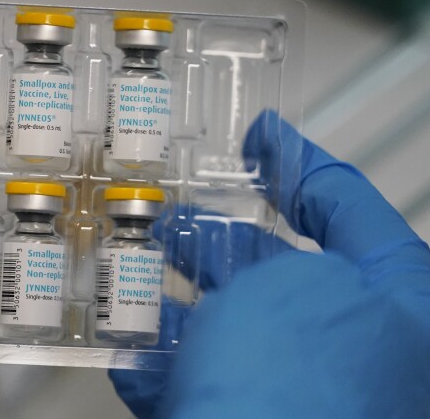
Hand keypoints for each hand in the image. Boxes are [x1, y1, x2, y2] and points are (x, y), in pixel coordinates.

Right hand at [111, 110, 429, 417]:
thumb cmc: (299, 389)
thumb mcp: (297, 286)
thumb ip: (277, 260)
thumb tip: (248, 287)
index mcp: (400, 304)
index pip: (350, 207)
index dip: (299, 162)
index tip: (262, 134)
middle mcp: (358, 351)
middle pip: (280, 272)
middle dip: (217, 237)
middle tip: (172, 211)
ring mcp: (302, 397)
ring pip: (228, 334)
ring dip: (175, 302)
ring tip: (129, 274)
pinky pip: (198, 388)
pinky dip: (160, 369)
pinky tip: (126, 353)